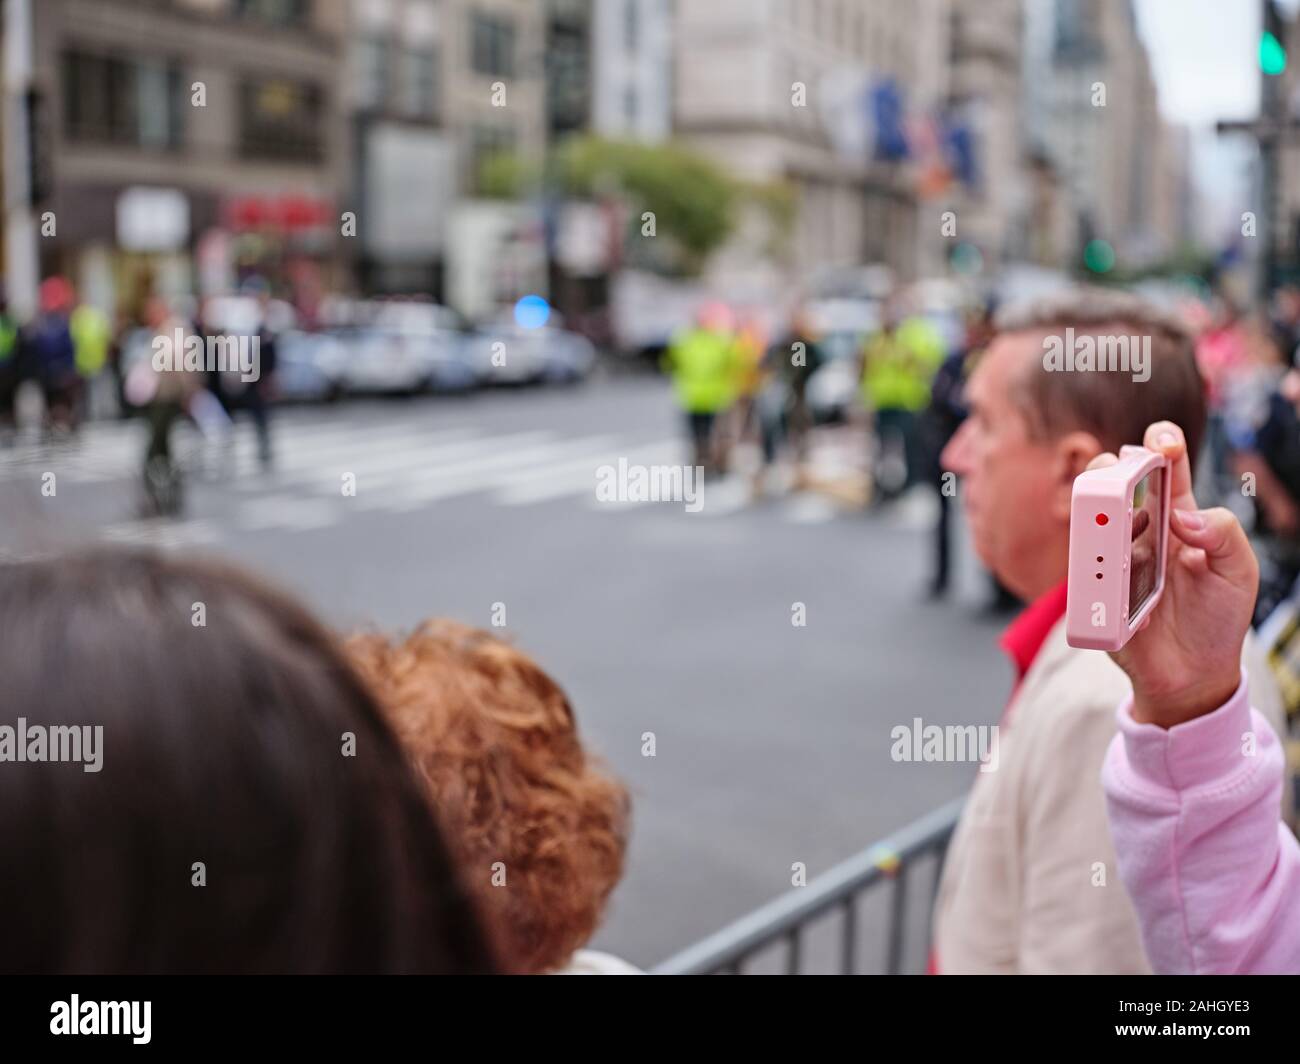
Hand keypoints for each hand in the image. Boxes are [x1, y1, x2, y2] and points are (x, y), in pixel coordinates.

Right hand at [1092, 422, 1258, 728]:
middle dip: (1110, 466)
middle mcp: (1140, 532)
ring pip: (1089, 519)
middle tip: (1118, 471)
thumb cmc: (1217, 618)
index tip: (1164, 443)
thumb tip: (1182, 518)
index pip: (1165, 469)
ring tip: (1118, 525)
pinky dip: (1097, 573)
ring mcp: (1112, 559)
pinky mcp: (1093, 590)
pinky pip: (1083, 570)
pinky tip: (1119, 585)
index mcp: (1177, 518)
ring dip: (1097, 514)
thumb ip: (1222, 533)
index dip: (1161, 445)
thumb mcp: (1239, 571)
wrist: (1192, 674)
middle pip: (1113, 483)